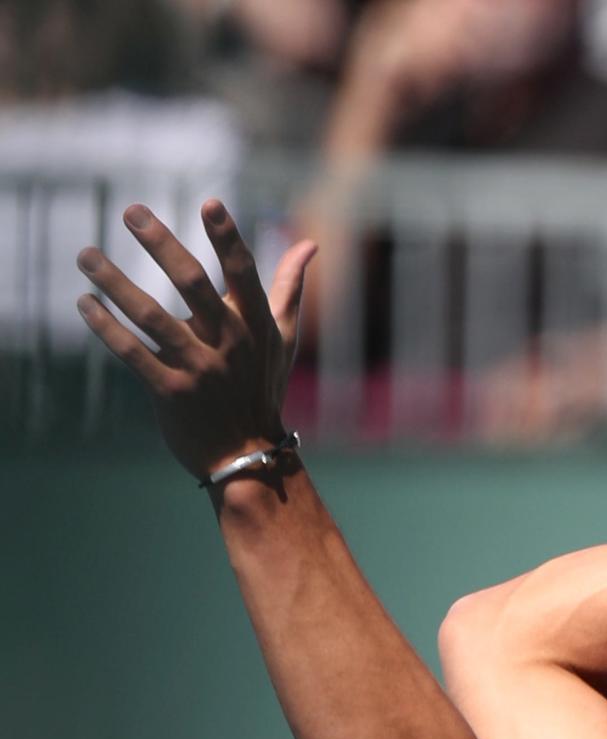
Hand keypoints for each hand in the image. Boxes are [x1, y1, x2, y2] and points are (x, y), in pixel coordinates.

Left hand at [76, 202, 315, 481]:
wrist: (247, 457)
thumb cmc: (261, 389)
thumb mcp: (282, 339)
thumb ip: (290, 288)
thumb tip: (310, 244)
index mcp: (256, 326)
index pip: (243, 273)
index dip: (227, 238)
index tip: (209, 203)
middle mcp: (229, 344)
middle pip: (192, 284)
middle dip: (161, 244)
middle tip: (131, 211)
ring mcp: (199, 370)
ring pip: (151, 316)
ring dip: (115, 283)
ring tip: (85, 255)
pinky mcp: (171, 393)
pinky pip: (132, 353)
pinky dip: (106, 327)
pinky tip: (85, 302)